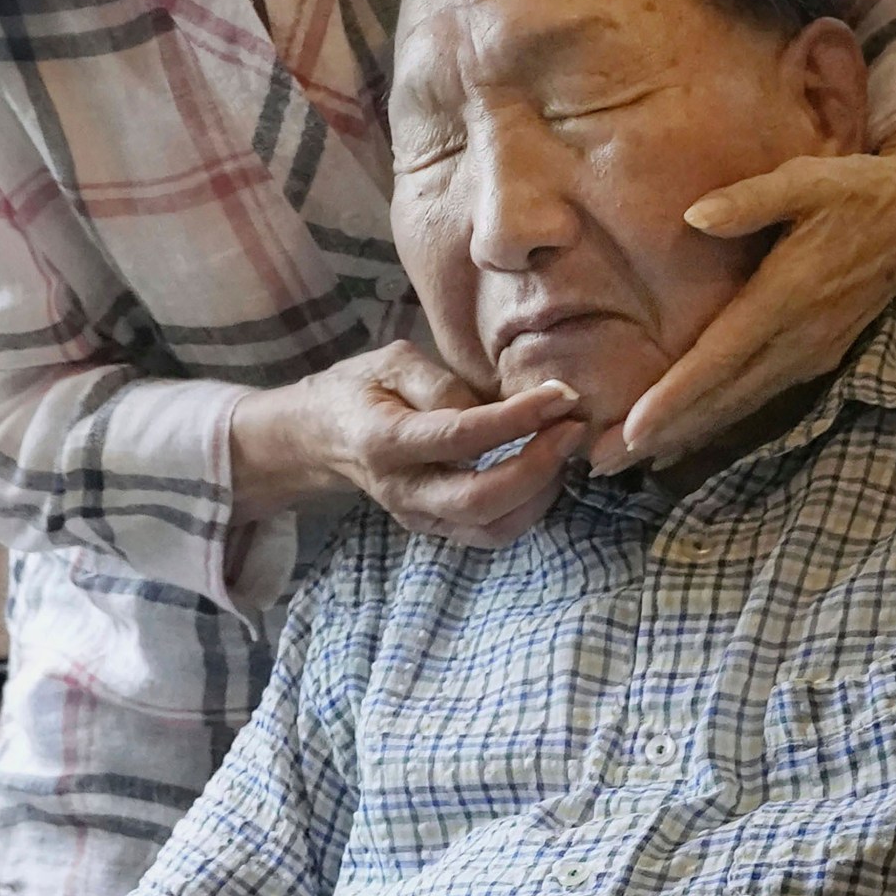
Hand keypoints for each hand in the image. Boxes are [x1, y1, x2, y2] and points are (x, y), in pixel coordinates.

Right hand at [231, 344, 587, 544]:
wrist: (322, 437)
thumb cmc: (362, 389)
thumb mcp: (391, 362)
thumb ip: (440, 383)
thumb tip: (494, 409)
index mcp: (384, 440)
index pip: (460, 436)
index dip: (516, 418)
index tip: (559, 395)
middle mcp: (402, 490)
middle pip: (480, 501)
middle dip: (539, 466)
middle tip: (573, 427)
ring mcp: (420, 518)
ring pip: (492, 527)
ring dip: (541, 492)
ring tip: (563, 446)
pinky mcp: (437, 529)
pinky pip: (492, 533)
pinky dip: (530, 507)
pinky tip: (545, 470)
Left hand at [594, 120, 895, 472]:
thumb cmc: (854, 193)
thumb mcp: (806, 180)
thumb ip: (750, 200)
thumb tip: (695, 216)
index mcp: (786, 297)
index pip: (720, 359)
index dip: (676, 397)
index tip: (633, 428)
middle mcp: (798, 338)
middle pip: (722, 398)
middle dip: (664, 434)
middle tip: (605, 463)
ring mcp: (810, 354)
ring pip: (740, 406)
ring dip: (687, 436)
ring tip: (632, 461)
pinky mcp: (816, 358)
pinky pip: (758, 399)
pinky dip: (718, 421)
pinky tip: (686, 438)